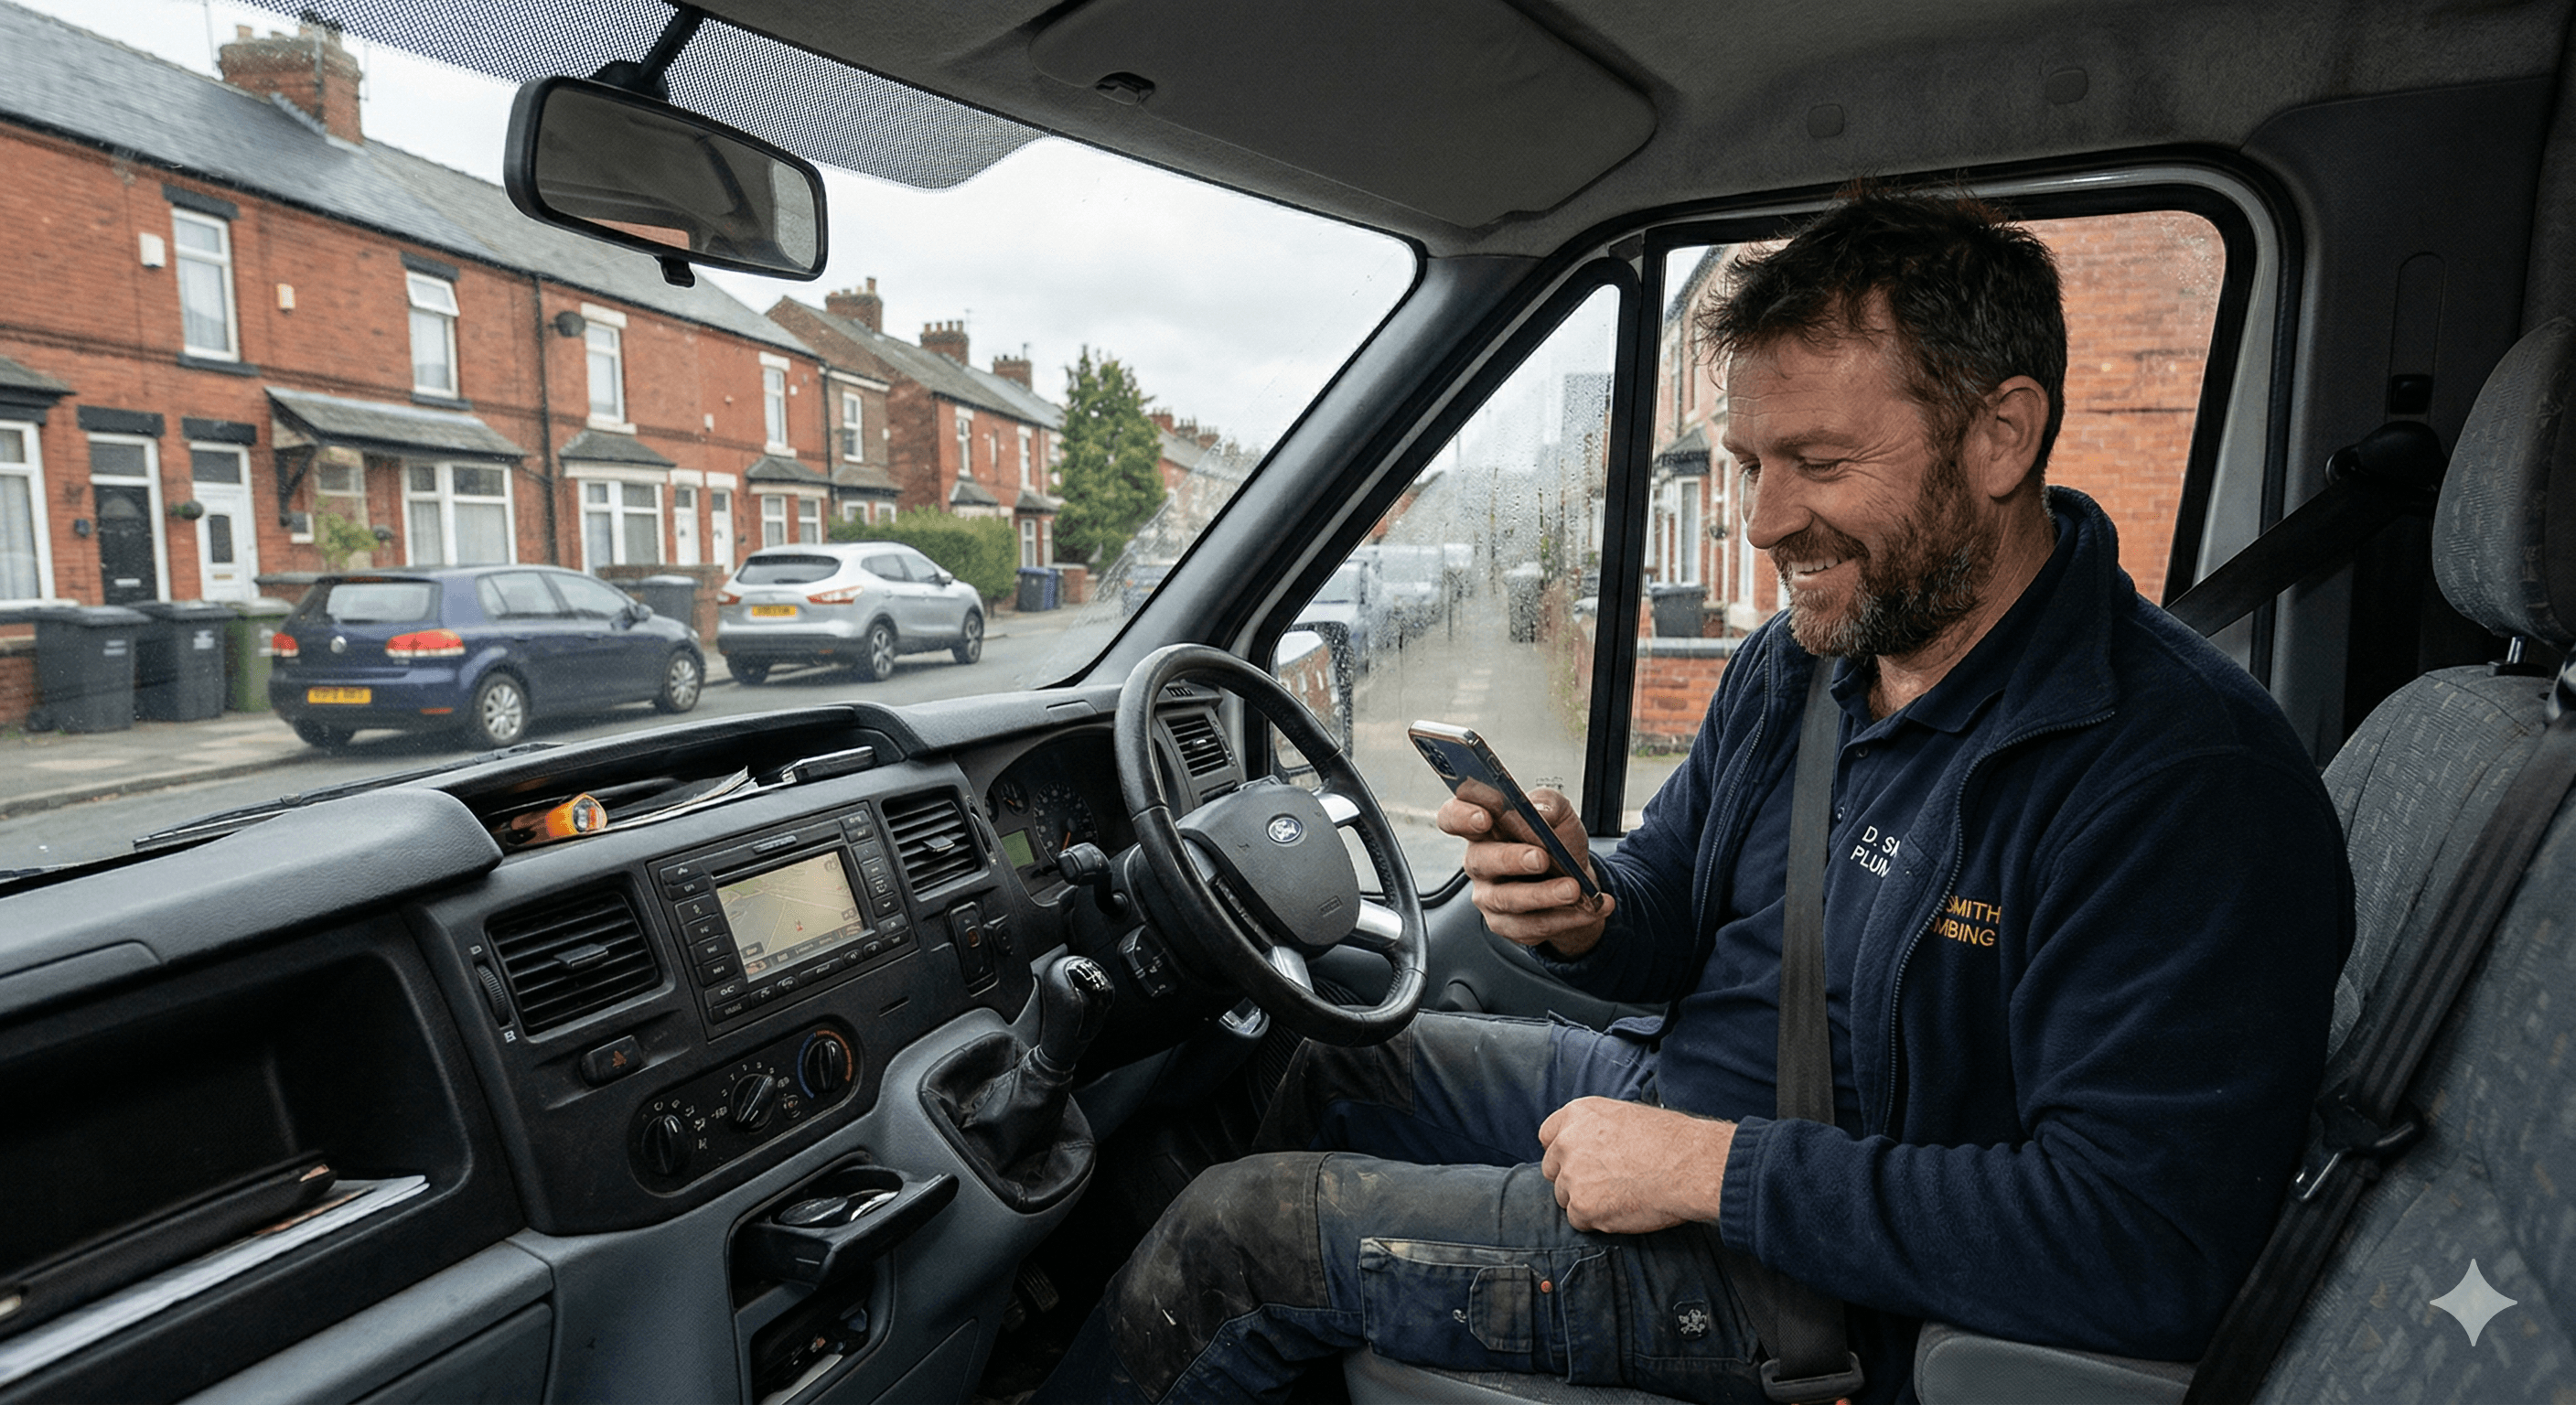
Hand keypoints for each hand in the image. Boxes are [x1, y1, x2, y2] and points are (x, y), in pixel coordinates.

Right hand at [1436, 783, 1614, 955]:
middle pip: (1480, 860)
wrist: (1578, 882)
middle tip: (1541, 857)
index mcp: (1484, 828)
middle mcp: (1480, 862)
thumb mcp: (1559, 813)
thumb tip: (1540, 812)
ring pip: (1508, 899)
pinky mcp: (1507, 925)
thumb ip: (1548, 803)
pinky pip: (1532, 925)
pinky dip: (1566, 917)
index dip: (1461, 817)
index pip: (1452, 818)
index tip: (1484, 818)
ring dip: (1544, 894)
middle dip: (1511, 859)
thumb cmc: (1558, 842)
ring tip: (1574, 888)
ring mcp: (1490, 896)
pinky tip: (1590, 908)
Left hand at [1536, 1097, 1733, 1232]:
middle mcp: (1567, 1142)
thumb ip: (1596, 1130)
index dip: (1563, 1152)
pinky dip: (1597, 1220)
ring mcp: (1572, 1176)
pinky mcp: (1582, 1207)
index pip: (1548, 1136)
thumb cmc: (1670, 1141)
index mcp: (1577, 1114)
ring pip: (1565, 1197)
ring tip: (1620, 1195)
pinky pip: (1579, 1220)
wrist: (1689, 1166)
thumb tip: (1590, 1146)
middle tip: (1603, 1184)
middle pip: (1553, 1170)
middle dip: (1572, 1179)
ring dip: (1586, 1200)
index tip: (1577, 1161)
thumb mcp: (1625, 1116)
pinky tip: (1622, 1209)